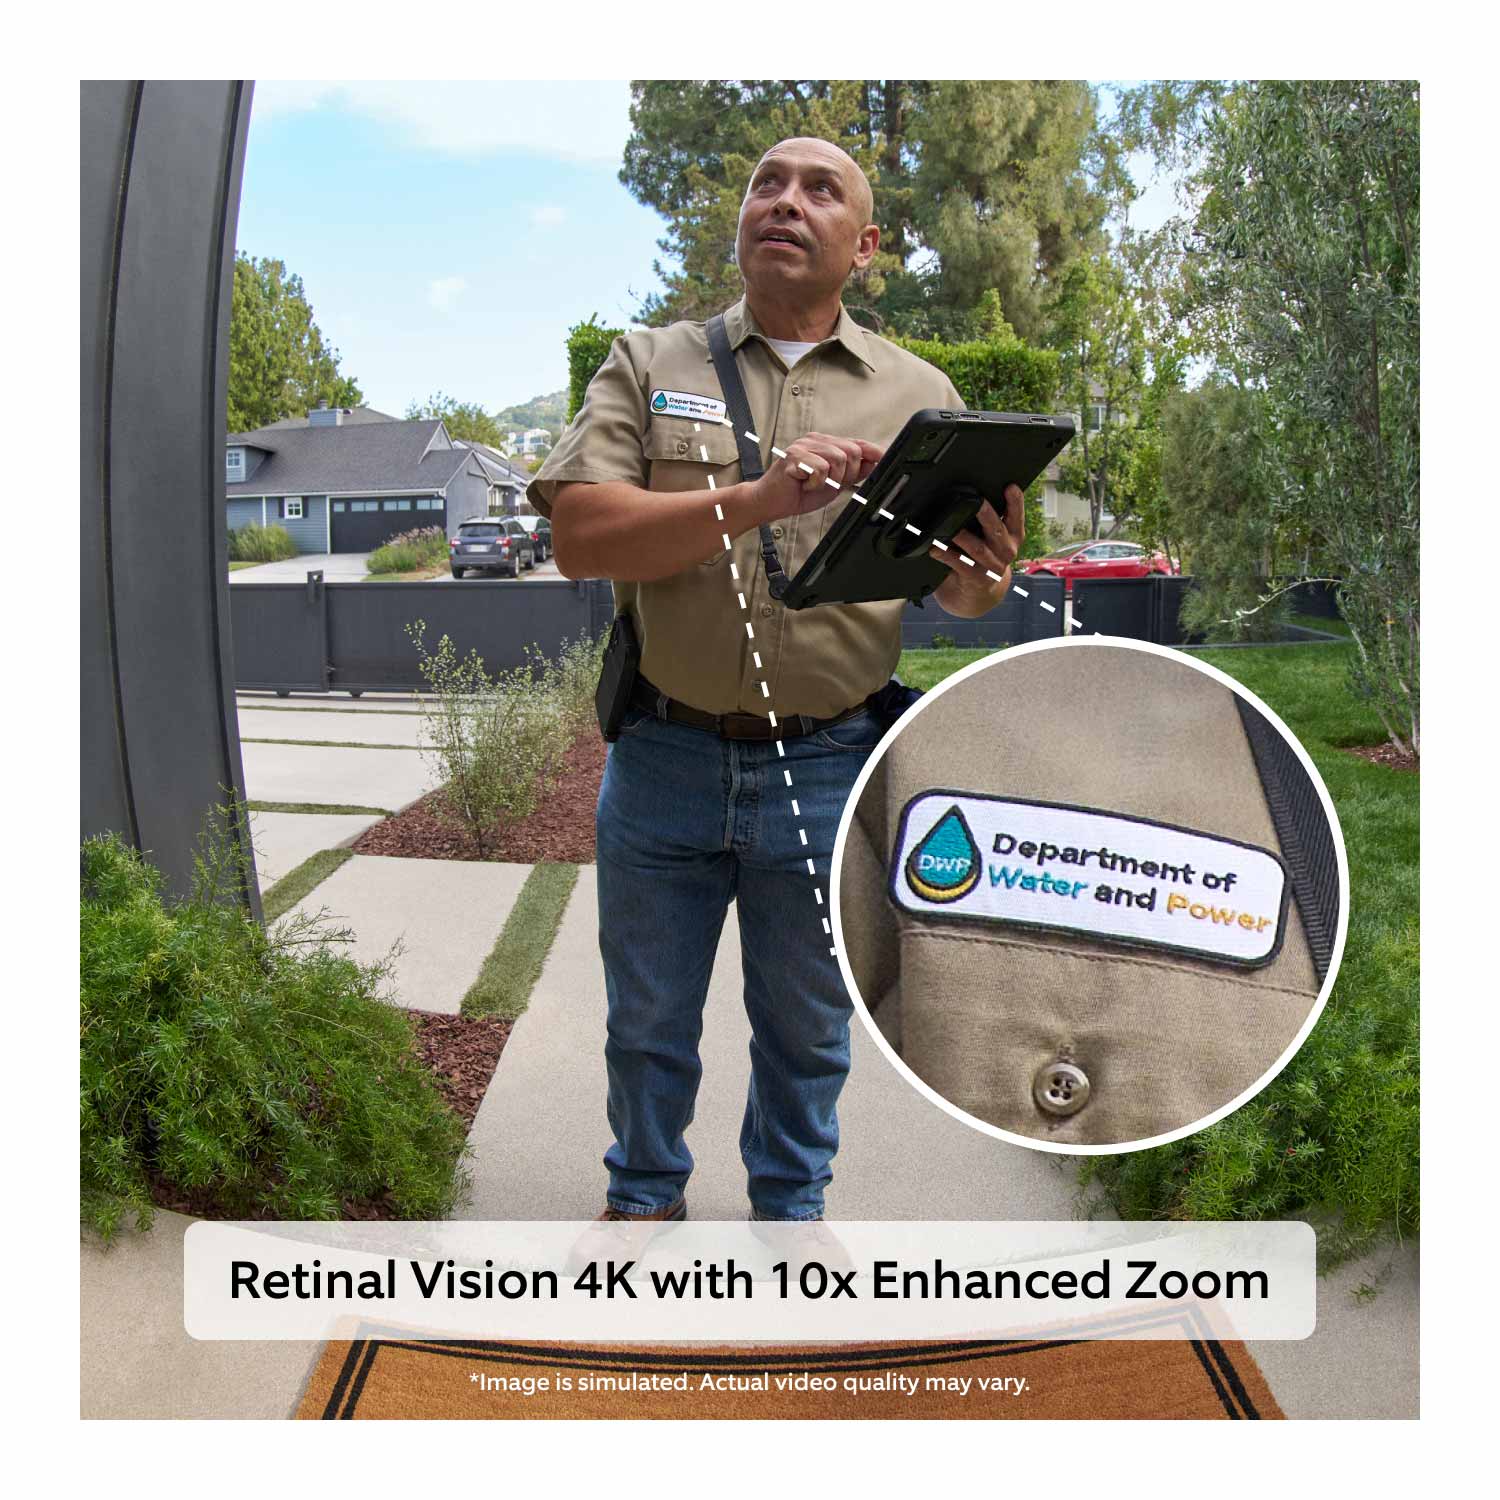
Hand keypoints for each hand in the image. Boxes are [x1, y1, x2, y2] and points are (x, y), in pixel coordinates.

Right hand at [747, 432, 883, 521]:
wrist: (769, 502)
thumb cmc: (797, 492)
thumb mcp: (833, 483)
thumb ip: (852, 472)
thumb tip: (875, 464)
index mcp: (825, 443)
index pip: (857, 443)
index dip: (873, 452)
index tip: (885, 460)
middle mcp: (815, 440)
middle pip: (852, 451)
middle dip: (848, 473)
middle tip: (831, 484)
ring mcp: (804, 446)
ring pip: (839, 459)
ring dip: (831, 480)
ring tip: (814, 485)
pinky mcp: (794, 456)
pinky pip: (821, 470)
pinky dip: (816, 483)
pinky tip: (804, 484)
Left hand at [931, 484, 1025, 617]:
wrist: (977, 595)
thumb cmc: (981, 560)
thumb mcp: (991, 540)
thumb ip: (988, 522)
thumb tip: (969, 494)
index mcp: (1012, 537)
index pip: (1016, 517)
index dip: (1016, 502)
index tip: (1011, 487)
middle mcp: (1006, 551)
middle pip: (998, 530)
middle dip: (987, 515)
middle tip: (978, 500)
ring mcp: (993, 567)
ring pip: (979, 549)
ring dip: (964, 537)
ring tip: (952, 529)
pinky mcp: (977, 579)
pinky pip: (962, 565)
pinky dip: (947, 556)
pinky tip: (936, 549)